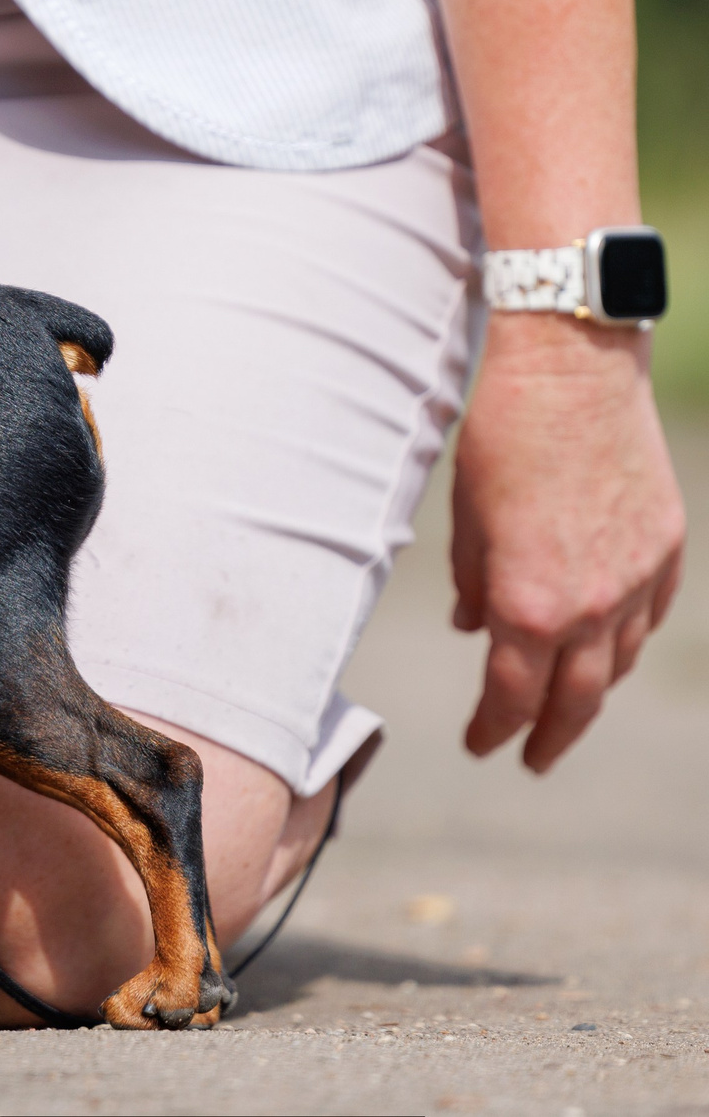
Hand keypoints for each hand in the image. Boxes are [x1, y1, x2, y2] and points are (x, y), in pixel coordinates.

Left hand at [450, 313, 685, 770]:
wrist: (573, 374)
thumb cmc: (502, 439)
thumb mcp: (465, 517)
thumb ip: (471, 582)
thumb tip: (473, 627)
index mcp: (528, 603)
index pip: (511, 694)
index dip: (494, 727)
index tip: (481, 744)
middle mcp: (592, 604)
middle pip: (575, 700)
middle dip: (548, 737)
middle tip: (529, 758)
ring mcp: (639, 579)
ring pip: (619, 661)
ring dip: (591, 691)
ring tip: (566, 707)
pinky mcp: (667, 548)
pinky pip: (649, 616)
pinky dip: (626, 639)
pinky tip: (609, 645)